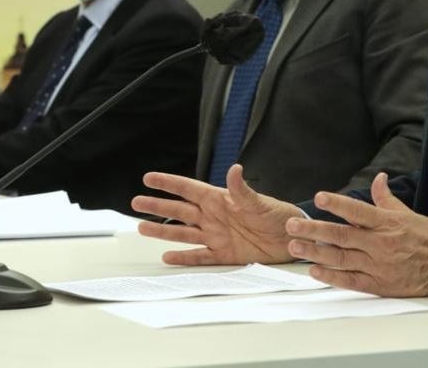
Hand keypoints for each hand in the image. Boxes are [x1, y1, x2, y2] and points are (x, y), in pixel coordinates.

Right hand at [132, 164, 303, 264]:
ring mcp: (216, 236)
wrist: (292, 240)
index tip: (149, 178)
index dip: (168, 183)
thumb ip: (242, 189)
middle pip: (178, 210)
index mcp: (219, 199)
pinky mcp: (224, 255)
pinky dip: (184, 258)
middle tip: (136, 202)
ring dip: (162, 231)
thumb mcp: (260, 201)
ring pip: (183, 232)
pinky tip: (168, 257)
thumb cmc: (279, 215)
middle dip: (157, 206)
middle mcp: (213, 216)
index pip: (188, 188)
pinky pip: (199, 256)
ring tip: (141, 228)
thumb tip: (234, 169)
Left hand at [285, 172, 427, 296]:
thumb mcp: (406, 213)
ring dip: (316, 252)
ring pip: (341, 258)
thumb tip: (378, 178)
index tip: (319, 197)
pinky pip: (352, 280)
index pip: (357, 211)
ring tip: (295, 247)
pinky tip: (315, 271)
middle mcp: (379, 243)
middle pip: (342, 235)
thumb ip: (385, 198)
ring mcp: (378, 265)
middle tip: (292, 226)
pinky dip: (332, 277)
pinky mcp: (379, 284)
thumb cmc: (426, 237)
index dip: (338, 204)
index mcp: (386, 223)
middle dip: (314, 230)